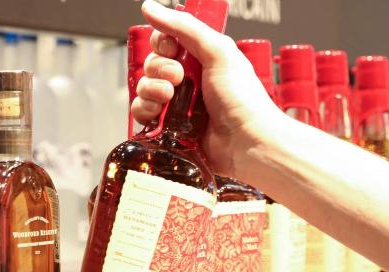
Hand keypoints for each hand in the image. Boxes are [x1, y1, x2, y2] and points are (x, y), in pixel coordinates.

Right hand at [133, 0, 284, 177]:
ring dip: (152, 89)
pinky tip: (159, 113)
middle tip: (179, 78)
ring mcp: (177, 103)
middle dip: (159, 68)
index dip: (162, 42)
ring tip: (169, 97)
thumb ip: (184, 27)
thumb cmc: (242, 99)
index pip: (166, 40)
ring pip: (144, 87)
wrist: (247, 142)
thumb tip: (150, 6)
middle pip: (152, 62)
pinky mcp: (168, 126)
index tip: (172, 49)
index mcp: (201, 57)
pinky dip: (145, 110)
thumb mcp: (218, 52)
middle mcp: (188, 78)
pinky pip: (141, 111)